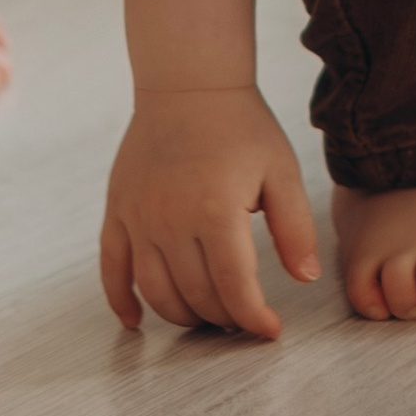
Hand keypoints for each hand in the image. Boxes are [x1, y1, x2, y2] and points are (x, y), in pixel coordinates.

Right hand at [100, 89, 319, 339]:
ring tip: (206, 320)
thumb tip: (303, 278)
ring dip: (182, 316)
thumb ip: (295, 228)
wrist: (188, 85)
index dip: (253, 318)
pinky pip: (112, 268)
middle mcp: (171, 219)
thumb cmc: (240, 127)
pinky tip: (136, 322)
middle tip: (243, 321)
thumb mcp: (281, 172)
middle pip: (196, 294)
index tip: (269, 330)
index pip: (234, 287)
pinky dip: (121, 301)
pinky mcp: (118, 211)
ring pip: (155, 290)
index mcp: (215, 210)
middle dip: (224, 318)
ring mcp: (139, 217)